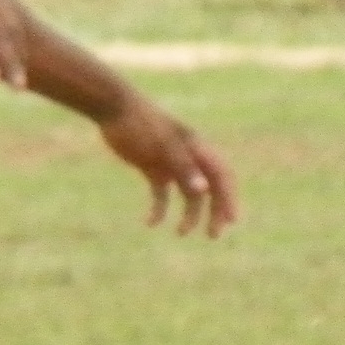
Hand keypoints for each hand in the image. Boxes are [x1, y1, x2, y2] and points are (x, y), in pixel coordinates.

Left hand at [100, 96, 238, 235]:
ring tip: (180, 233)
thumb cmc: (141, 124)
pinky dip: (159, 208)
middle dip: (214, 212)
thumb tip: (203, 190)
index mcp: (196, 149)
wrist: (113, 108)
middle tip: (212, 235)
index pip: (221, 176)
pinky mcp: (152, 167)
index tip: (231, 220)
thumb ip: (183, 167)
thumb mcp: (162, 146)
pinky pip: (161, 194)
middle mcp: (188, 157)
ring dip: (188, 214)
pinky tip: (150, 223)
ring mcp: (171, 163)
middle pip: (209, 189)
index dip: (229, 197)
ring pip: (188, 194)